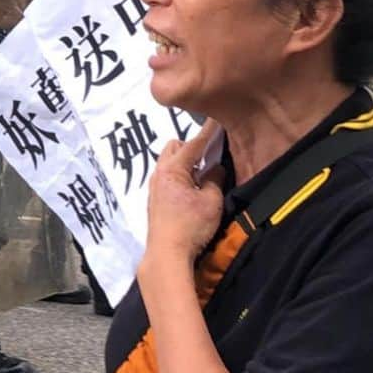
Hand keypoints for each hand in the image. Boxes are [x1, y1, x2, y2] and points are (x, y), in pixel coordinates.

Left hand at [144, 120, 225, 264]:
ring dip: (185, 162)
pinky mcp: (155, 199)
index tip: (217, 119)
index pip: (194, 143)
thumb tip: (216, 168)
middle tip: (211, 154)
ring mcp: (155, 186)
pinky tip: (193, 186)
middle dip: (191, 146)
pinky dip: (180, 174)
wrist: (167, 253)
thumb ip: (215, 179)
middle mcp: (159, 174)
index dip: (208, 132)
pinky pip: (167, 176)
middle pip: (174, 147)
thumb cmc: (190, 226)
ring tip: (203, 172)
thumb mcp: (211, 201)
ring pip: (169, 162)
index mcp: (172, 169)